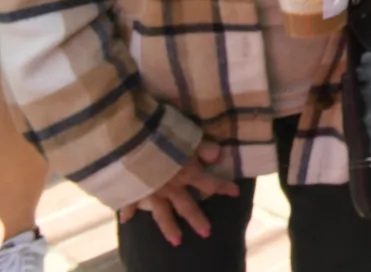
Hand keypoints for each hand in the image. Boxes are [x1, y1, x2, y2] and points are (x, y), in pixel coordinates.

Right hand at [117, 141, 236, 244]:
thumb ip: (204, 147)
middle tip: (207, 233)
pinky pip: (129, 204)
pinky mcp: (131, 192)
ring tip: (176, 241)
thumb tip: (218, 156)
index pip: (210, 183)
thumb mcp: (187, 138)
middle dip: (198, 220)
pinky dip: (127, 212)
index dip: (224, 187)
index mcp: (187, 174)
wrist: (129, 144)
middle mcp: (171, 188)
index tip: (236, 193)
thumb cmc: (161, 137)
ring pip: (162, 215)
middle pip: (187, 207)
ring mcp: (151, 193)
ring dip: (169, 228)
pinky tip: (126, 220)